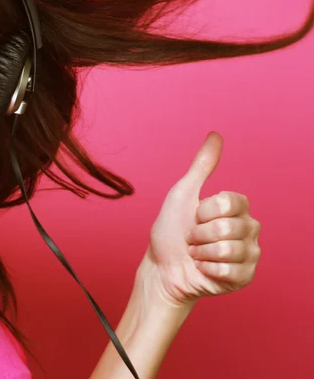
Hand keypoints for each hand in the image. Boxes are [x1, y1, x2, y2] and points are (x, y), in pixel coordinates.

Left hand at [141, 132, 261, 308]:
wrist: (162, 266)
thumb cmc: (171, 230)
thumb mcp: (183, 193)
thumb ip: (202, 166)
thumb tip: (215, 135)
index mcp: (237, 207)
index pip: (229, 201)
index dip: (204, 210)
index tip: (194, 216)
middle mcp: (248, 228)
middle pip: (228, 226)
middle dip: (199, 233)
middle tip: (192, 238)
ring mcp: (249, 254)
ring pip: (229, 249)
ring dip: (202, 252)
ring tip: (196, 253)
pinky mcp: (245, 277)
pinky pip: (230, 271)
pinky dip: (207, 269)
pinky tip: (203, 268)